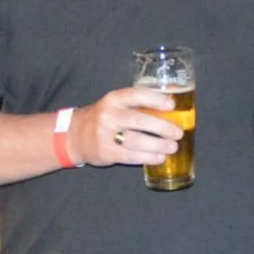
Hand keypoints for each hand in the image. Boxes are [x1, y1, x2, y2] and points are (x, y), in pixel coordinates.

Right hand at [66, 86, 182, 168]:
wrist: (75, 135)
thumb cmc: (105, 118)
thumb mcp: (116, 104)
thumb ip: (139, 104)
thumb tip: (174, 103)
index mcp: (113, 99)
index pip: (136, 95)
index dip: (155, 99)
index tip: (172, 104)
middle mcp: (109, 115)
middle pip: (139, 120)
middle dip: (162, 127)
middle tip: (178, 133)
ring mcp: (105, 135)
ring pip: (136, 140)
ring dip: (157, 144)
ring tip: (172, 147)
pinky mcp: (106, 153)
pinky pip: (130, 156)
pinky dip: (147, 157)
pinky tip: (159, 157)